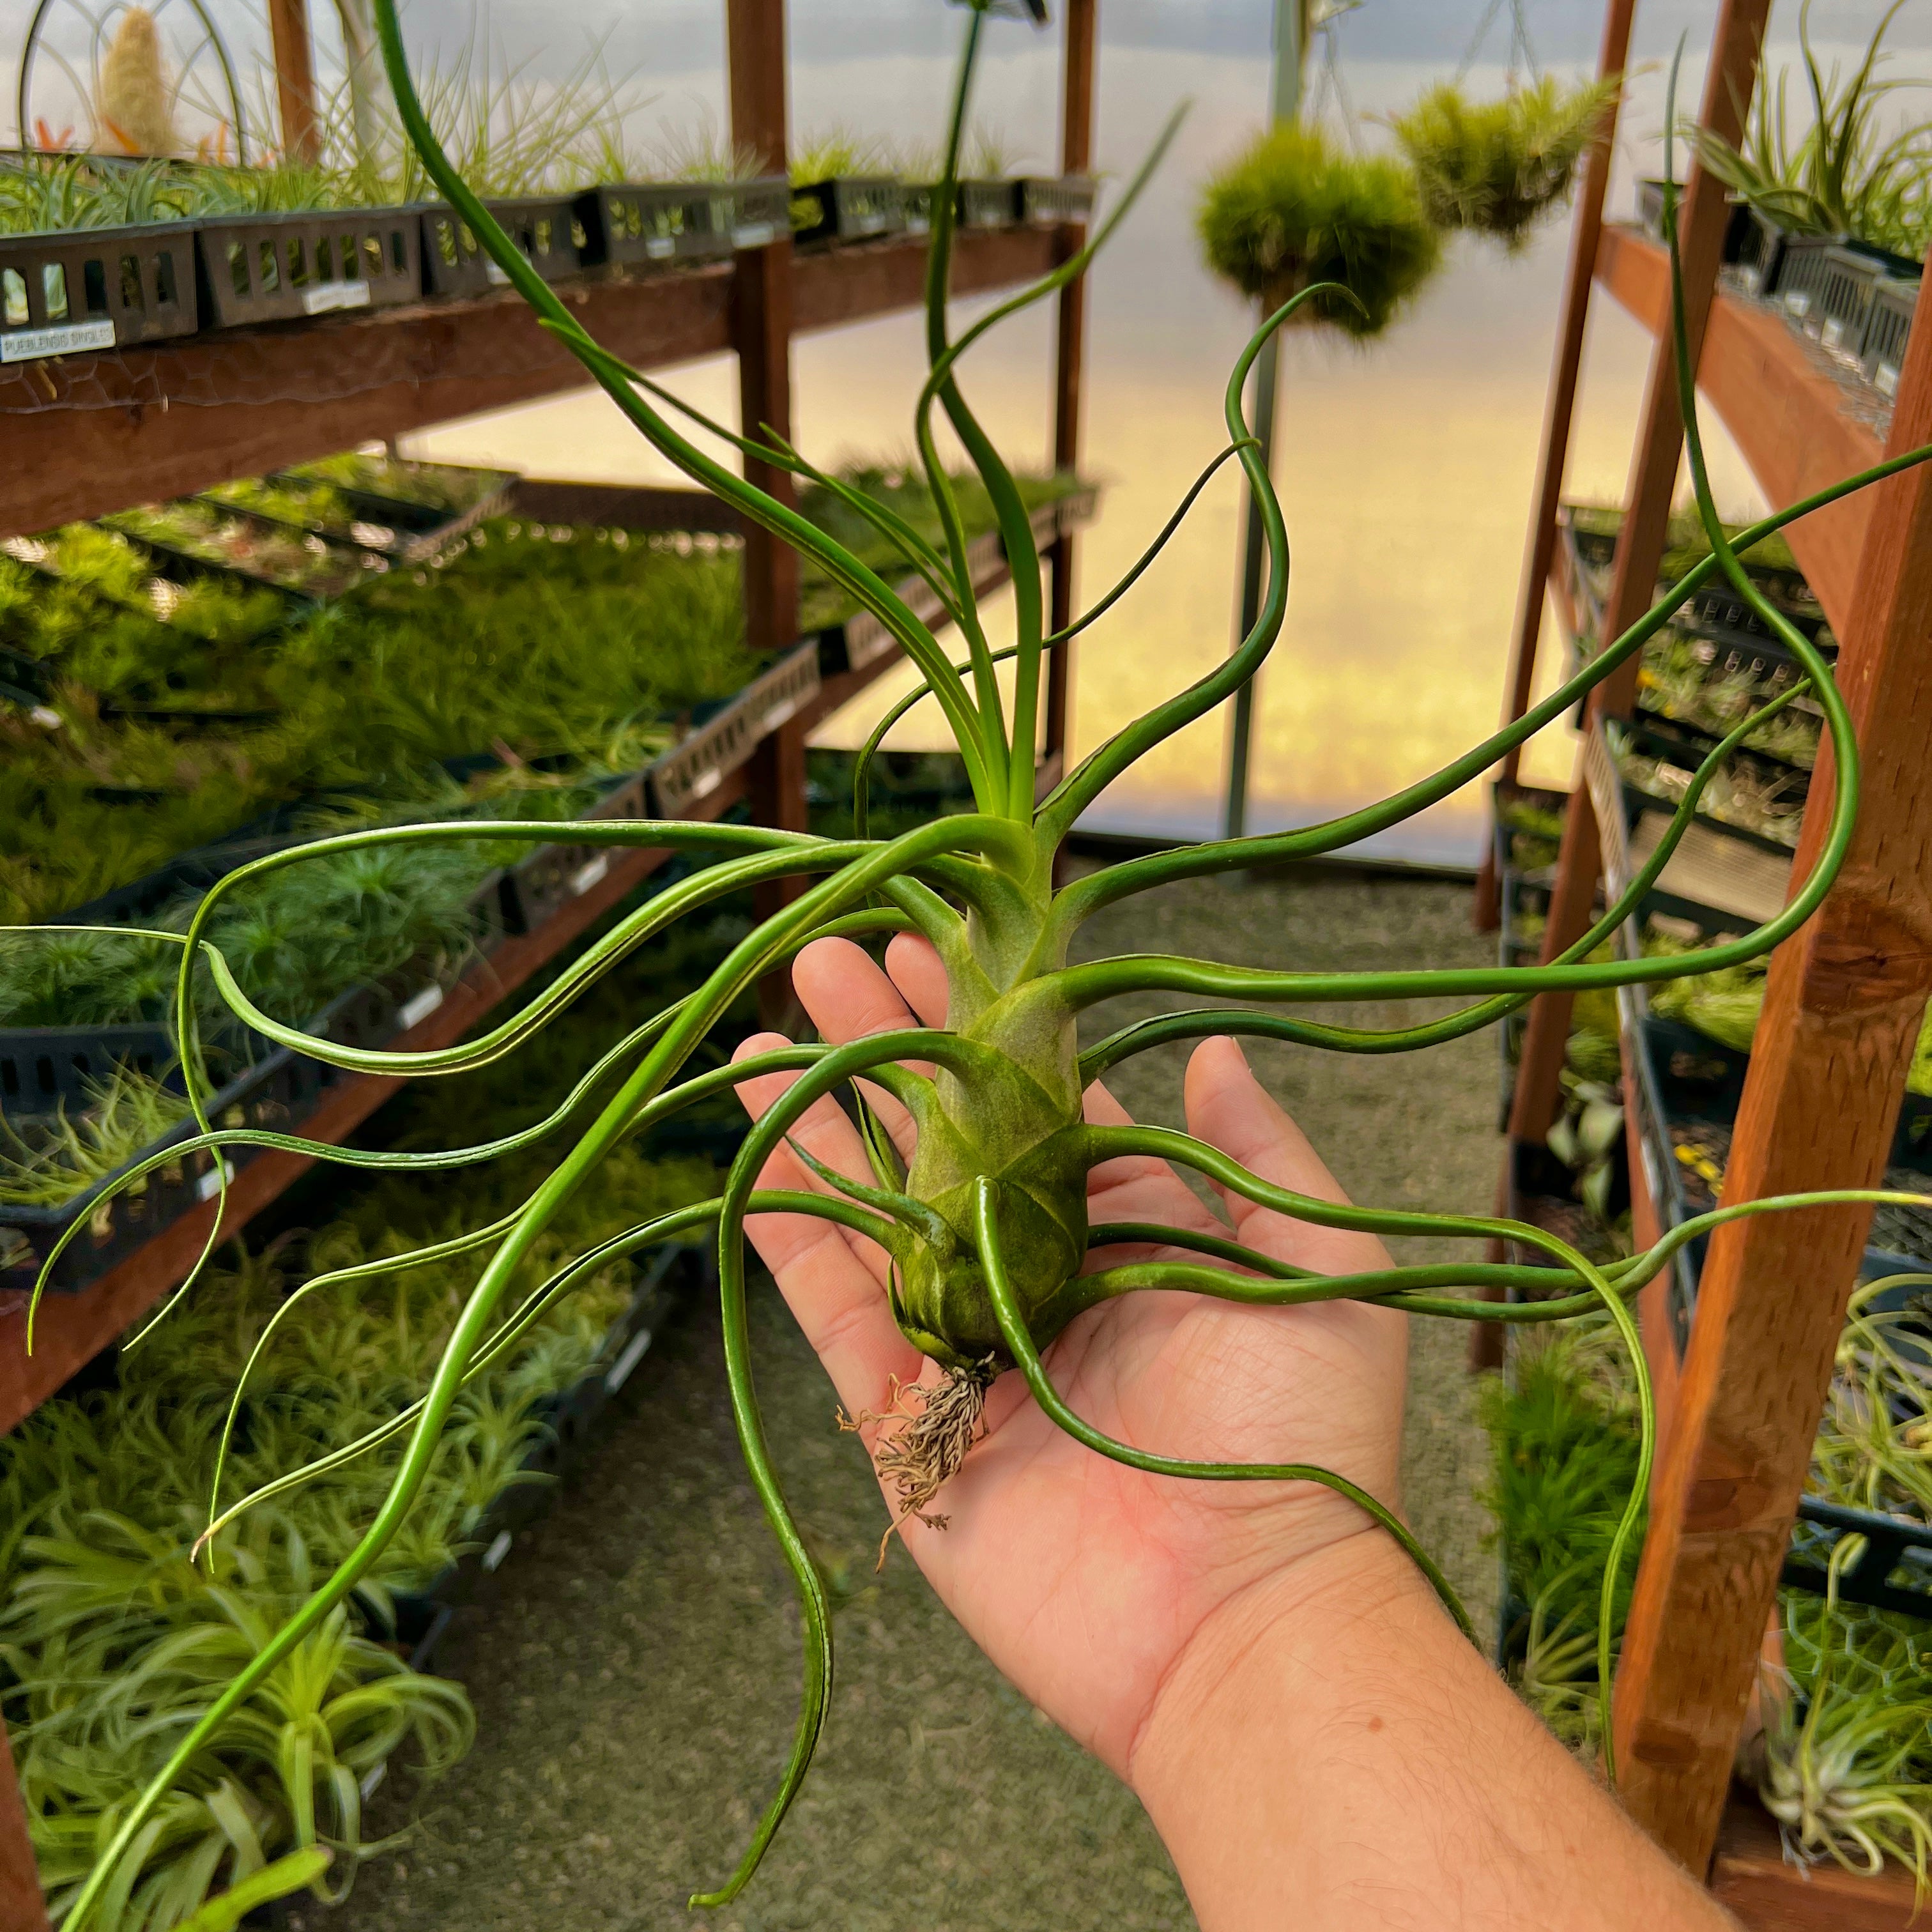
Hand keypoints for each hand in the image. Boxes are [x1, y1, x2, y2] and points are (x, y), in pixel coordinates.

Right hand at [731, 932, 1411, 1781]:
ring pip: (877, 1211)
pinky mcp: (912, 1420)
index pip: (1037, 1105)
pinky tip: (758, 1150)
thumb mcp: (1315, 1269)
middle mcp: (1039, 1275)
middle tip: (823, 961)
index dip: (984, 1027)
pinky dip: (795, 1233)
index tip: (933, 947)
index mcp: (1132, 1232)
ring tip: (761, 1037)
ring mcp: (969, 1345)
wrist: (1244, 1620)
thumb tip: (1215, 1048)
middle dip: (884, 1050)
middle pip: (942, 1141)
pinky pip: (841, 1312)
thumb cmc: (1303, 1440)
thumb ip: (1256, 1153)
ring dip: (820, 1123)